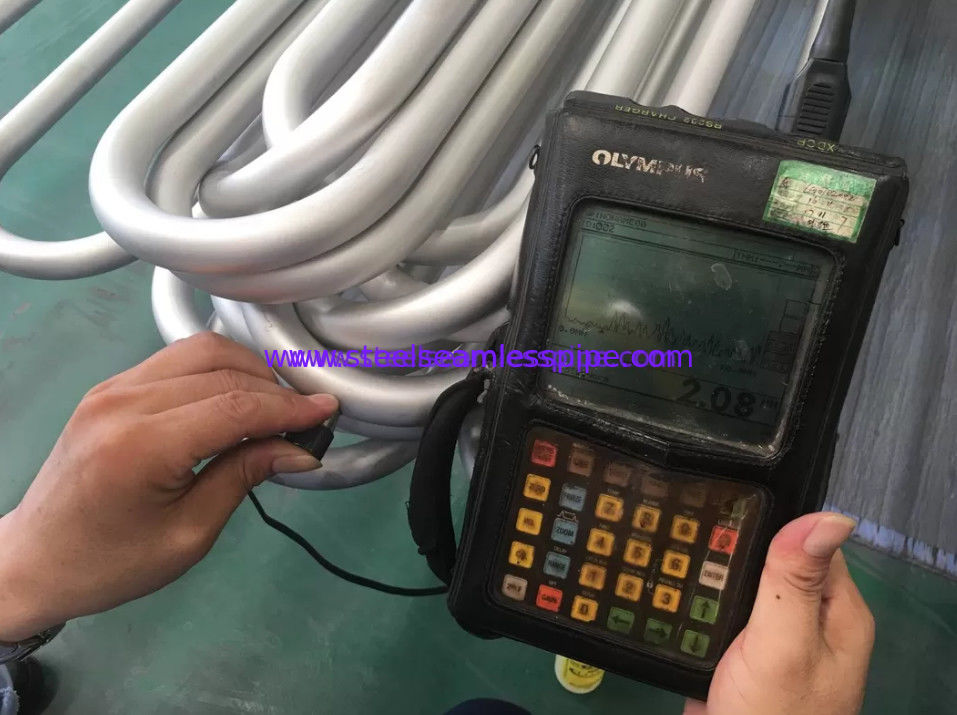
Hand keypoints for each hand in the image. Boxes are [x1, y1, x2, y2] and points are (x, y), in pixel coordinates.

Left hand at [0, 332, 336, 640]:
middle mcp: (123, 402)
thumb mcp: (188, 534)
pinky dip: (217, 370)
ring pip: (200, 350)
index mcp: (140, 446)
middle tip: (307, 418)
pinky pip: (176, 359)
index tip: (326, 412)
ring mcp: (112, 388)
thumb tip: (299, 449)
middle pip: (221, 370)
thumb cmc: (110, 563)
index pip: (234, 407)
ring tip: (276, 405)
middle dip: (274, 390)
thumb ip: (242, 477)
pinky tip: (237, 397)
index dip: (288, 409)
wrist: (34, 561)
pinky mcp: (110, 387)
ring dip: (248, 370)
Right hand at [684, 512, 873, 714]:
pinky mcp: (742, 653)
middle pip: (773, 560)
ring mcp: (776, 639)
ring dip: (712, 573)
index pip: (810, 542)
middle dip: (733, 549)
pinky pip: (723, 610)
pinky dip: (701, 600)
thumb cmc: (771, 713)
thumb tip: (831, 515)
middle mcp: (811, 620)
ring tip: (672, 549)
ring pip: (742, 584)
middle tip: (687, 527)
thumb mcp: (786, 642)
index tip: (726, 507)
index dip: (771, 523)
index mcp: (837, 611)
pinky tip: (674, 587)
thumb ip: (797, 581)